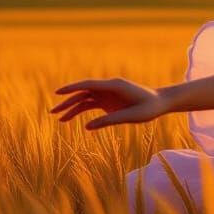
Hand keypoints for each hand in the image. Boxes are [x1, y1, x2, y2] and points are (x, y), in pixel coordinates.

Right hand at [49, 78, 170, 129]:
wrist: (160, 103)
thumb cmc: (149, 108)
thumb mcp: (131, 116)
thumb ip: (109, 120)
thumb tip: (86, 127)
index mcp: (115, 86)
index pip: (89, 85)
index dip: (72, 88)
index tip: (58, 92)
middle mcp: (109, 88)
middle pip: (84, 92)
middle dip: (68, 101)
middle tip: (52, 112)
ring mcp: (108, 94)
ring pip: (85, 99)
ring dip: (72, 107)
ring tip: (59, 119)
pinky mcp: (109, 101)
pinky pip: (91, 105)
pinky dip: (81, 111)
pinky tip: (72, 120)